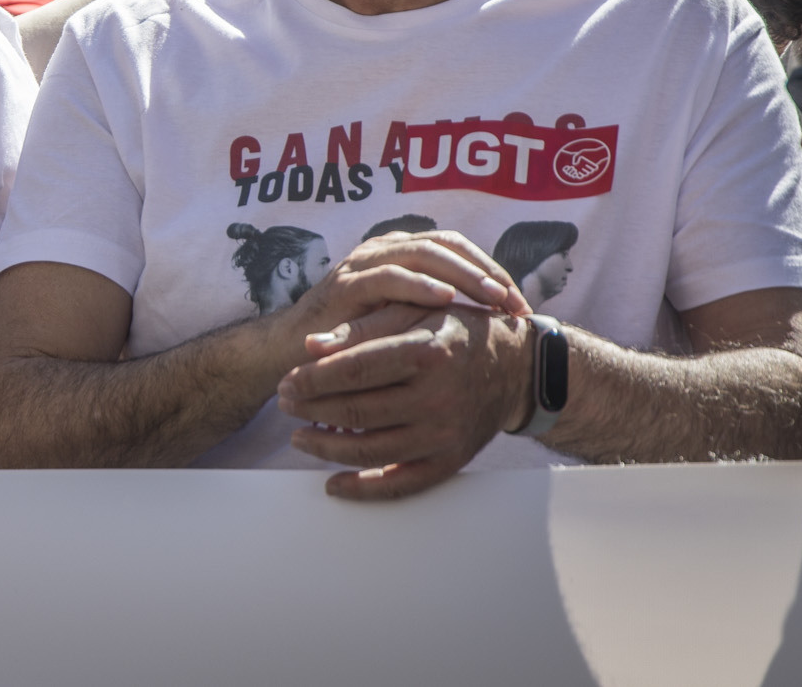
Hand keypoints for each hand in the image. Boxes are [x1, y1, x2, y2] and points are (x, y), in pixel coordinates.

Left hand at [274, 304, 531, 500]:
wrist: (516, 368)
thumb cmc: (455, 331)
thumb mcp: (415, 312)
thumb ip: (363, 327)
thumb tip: (311, 346)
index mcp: (426, 353)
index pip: (355, 370)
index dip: (313, 378)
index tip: (286, 381)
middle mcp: (437, 397)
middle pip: (357, 411)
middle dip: (311, 409)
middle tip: (285, 404)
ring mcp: (444, 434)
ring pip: (370, 451)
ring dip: (326, 448)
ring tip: (299, 437)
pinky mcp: (450, 461)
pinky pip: (400, 484)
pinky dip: (362, 489)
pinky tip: (333, 484)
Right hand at [279, 229, 529, 352]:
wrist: (296, 355)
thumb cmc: (358, 342)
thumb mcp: (405, 323)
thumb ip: (437, 311)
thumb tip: (497, 320)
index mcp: (402, 253)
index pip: (457, 247)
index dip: (492, 269)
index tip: (520, 304)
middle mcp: (385, 249)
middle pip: (445, 244)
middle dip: (485, 272)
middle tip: (514, 301)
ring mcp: (363, 263)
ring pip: (422, 252)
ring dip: (462, 274)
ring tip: (491, 297)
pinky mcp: (345, 284)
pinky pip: (388, 276)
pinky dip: (419, 284)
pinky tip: (445, 300)